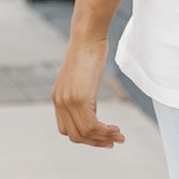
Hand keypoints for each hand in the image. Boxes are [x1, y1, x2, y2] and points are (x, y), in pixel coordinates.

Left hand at [52, 31, 125, 147]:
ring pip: (84, 133)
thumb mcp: (82, 76)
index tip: (103, 137)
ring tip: (120, 137)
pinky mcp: (79, 98)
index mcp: (58, 98)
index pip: (67, 129)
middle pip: (75, 136)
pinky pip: (91, 125)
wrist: (87, 36)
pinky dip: (105, 131)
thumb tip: (90, 103)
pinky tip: (117, 129)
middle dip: (95, 142)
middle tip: (114, 142)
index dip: (86, 138)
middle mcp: (59, 102)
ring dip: (103, 138)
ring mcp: (68, 101)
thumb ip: (81, 92)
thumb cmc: (88, 52)